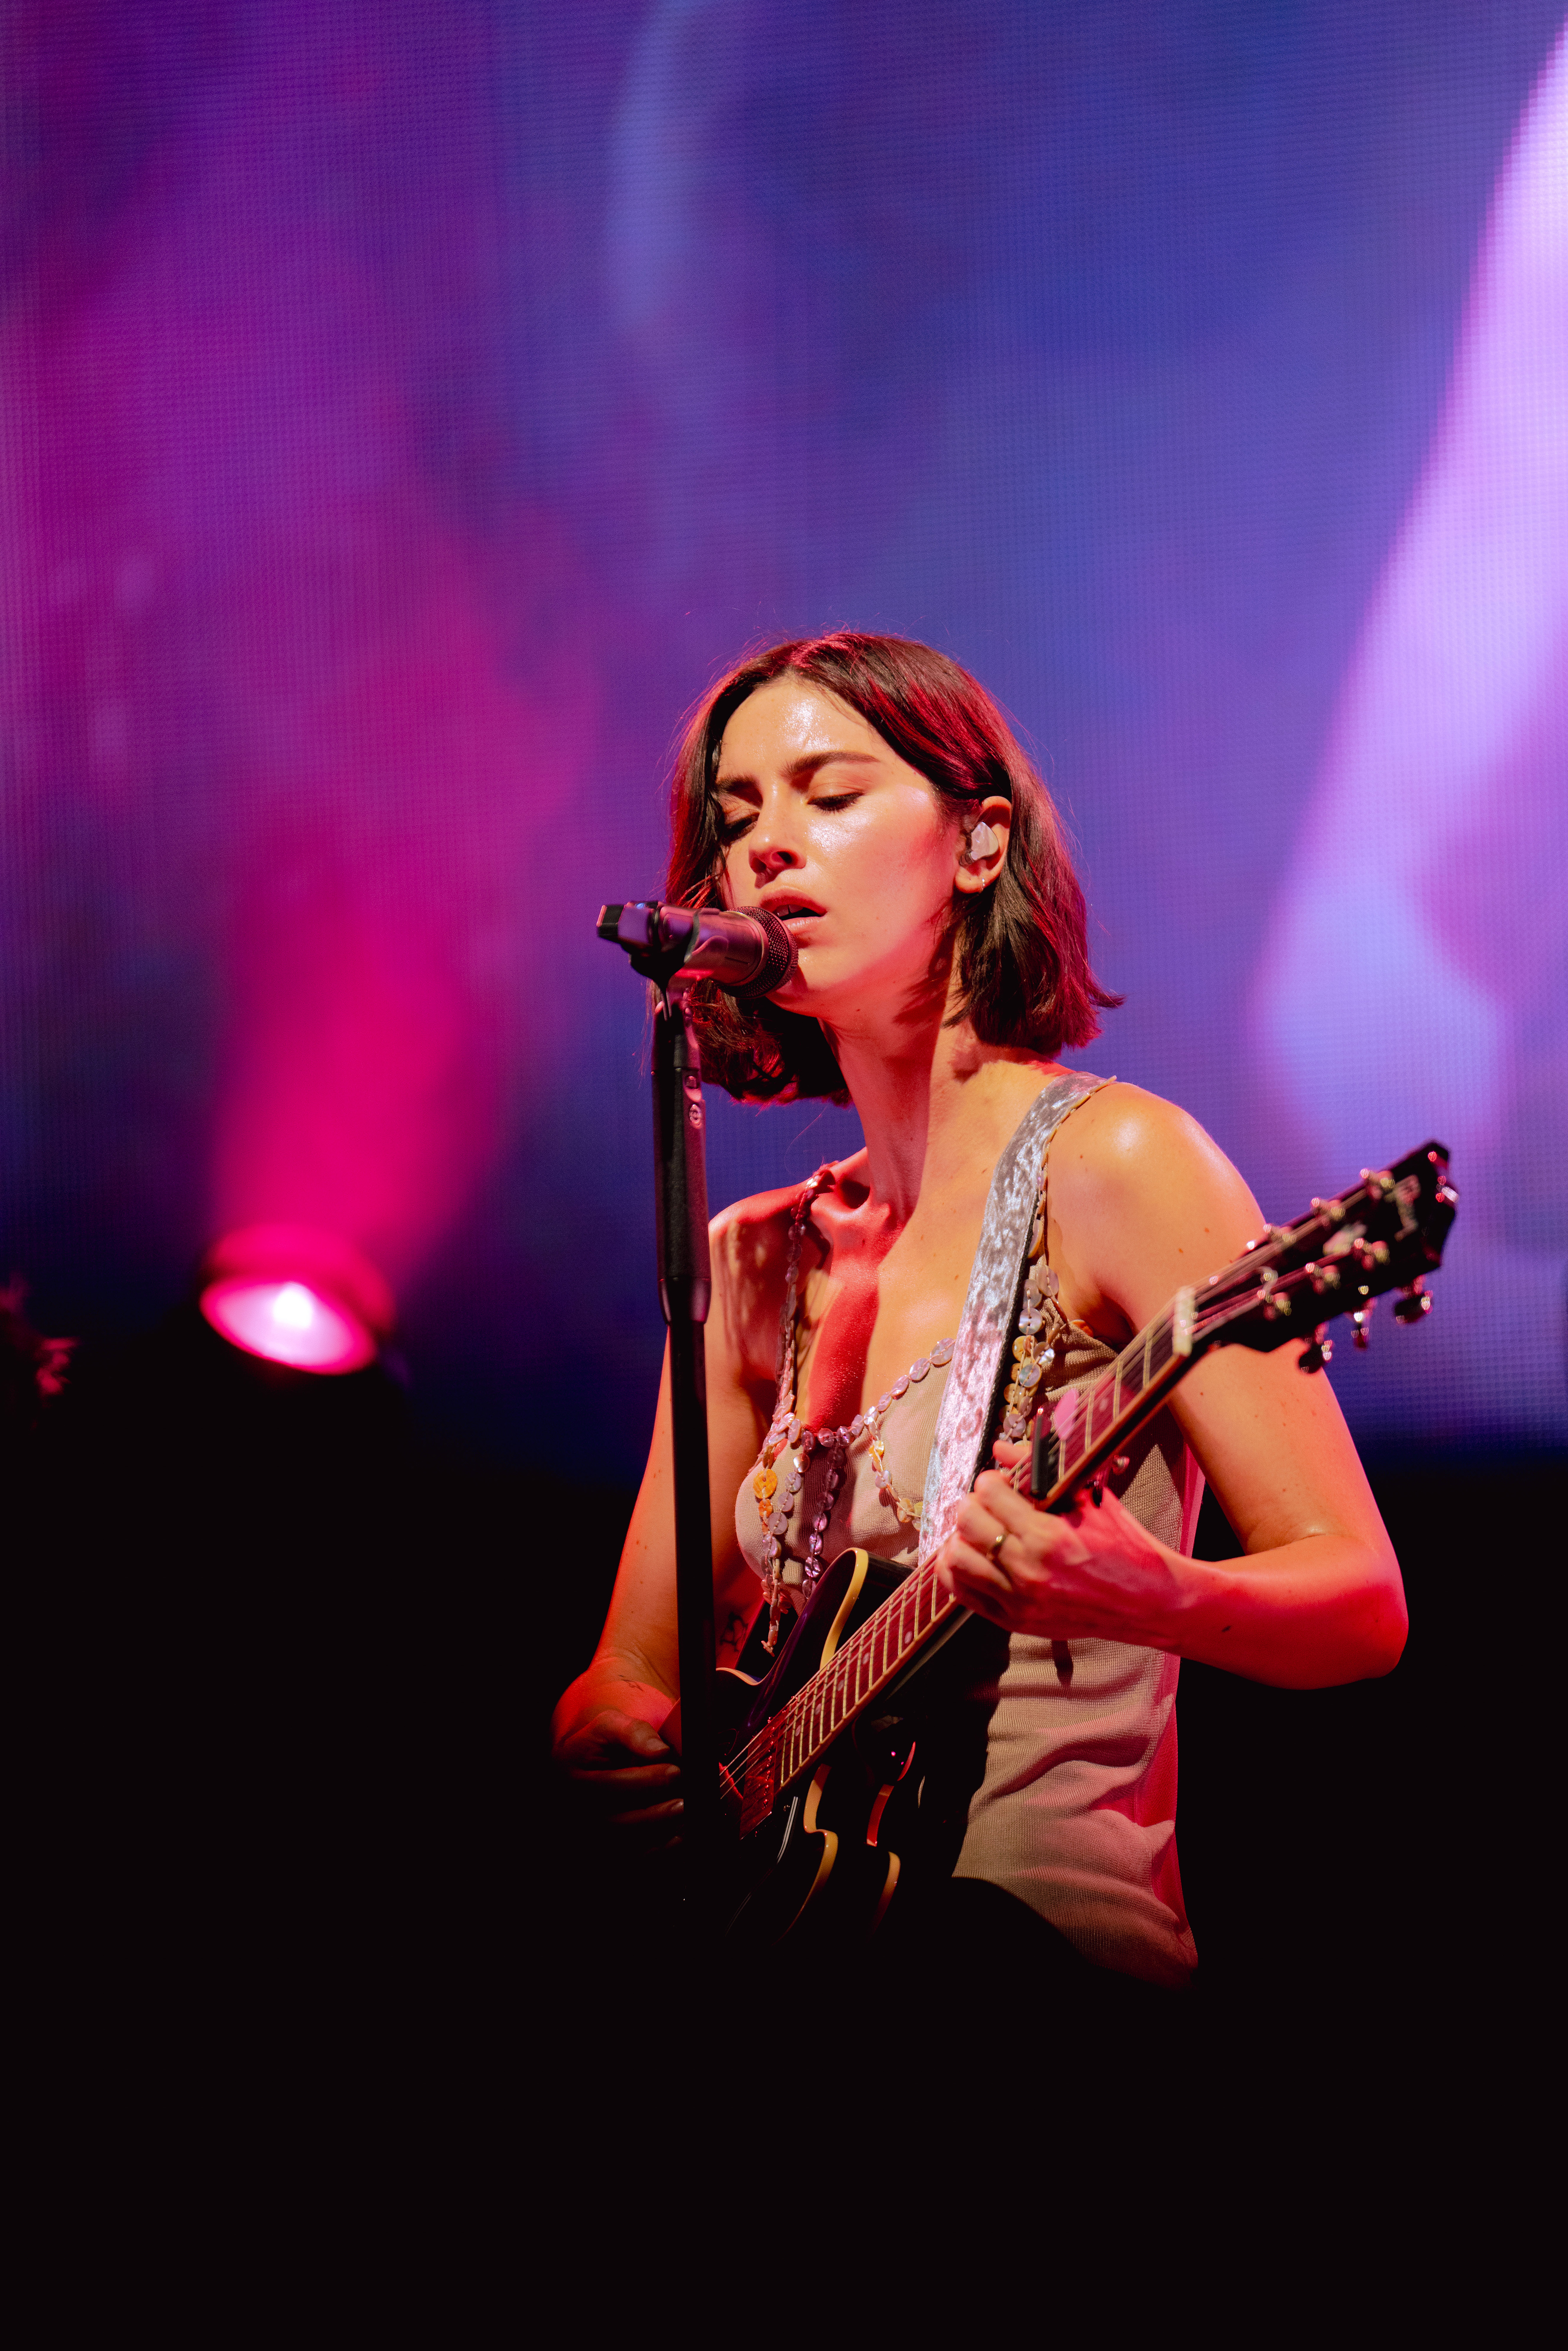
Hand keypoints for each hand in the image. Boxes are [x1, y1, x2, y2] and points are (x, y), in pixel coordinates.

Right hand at [553, 1704, 682, 1852]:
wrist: (583, 1766)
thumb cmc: (598, 1744)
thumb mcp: (609, 1726)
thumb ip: (634, 1733)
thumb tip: (661, 1751)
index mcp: (573, 1779)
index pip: (611, 1786)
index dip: (646, 1780)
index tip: (675, 1772)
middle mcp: (578, 1811)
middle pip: (617, 1822)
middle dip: (655, 1813)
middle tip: (685, 1802)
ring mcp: (591, 1832)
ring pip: (625, 1843)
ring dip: (659, 1834)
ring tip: (686, 1818)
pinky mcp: (607, 1846)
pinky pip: (633, 1856)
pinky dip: (659, 1849)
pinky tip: (680, 1836)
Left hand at [934, 1466, 1186, 1645]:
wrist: (1150, 1603)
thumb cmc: (1126, 1547)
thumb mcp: (1091, 1500)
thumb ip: (1042, 1470)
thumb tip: (1000, 1448)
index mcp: (1049, 1537)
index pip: (990, 1493)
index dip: (992, 1480)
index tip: (1002, 1483)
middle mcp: (1030, 1571)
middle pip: (967, 1523)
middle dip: (974, 1504)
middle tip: (989, 1504)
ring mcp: (1020, 1601)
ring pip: (956, 1561)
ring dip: (961, 1538)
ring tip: (978, 1531)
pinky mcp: (1016, 1622)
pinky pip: (964, 1594)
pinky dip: (957, 1572)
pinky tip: (970, 1557)